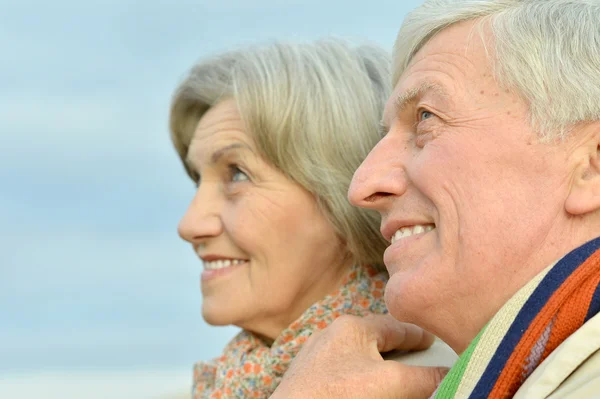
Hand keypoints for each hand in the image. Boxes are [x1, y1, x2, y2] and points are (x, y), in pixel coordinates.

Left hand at [270, 314, 448, 398]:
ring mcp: (318, 359)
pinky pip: (345, 375)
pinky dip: (362, 381)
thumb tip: (453, 376)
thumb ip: (425, 379)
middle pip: (377, 342)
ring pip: (360, 359)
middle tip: (422, 362)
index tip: (434, 340)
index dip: (418, 335)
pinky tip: (368, 391)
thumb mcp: (390, 384)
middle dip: (399, 353)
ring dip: (381, 370)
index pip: (394, 326)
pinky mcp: (310, 381)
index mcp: (351, 327)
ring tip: (396, 380)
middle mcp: (331, 337)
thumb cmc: (338, 395)